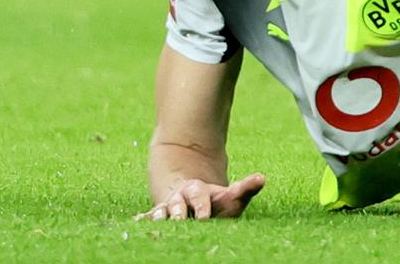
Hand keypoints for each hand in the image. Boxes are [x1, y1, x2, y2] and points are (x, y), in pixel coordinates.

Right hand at [136, 173, 265, 220]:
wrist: (193, 195)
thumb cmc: (216, 201)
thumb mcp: (230, 196)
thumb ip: (245, 188)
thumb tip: (263, 178)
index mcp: (198, 191)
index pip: (200, 199)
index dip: (203, 206)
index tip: (205, 216)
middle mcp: (180, 198)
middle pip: (178, 206)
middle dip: (178, 213)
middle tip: (178, 220)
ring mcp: (168, 207)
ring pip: (162, 212)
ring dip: (160, 216)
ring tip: (159, 221)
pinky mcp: (159, 216)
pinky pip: (150, 216)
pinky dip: (144, 219)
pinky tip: (137, 222)